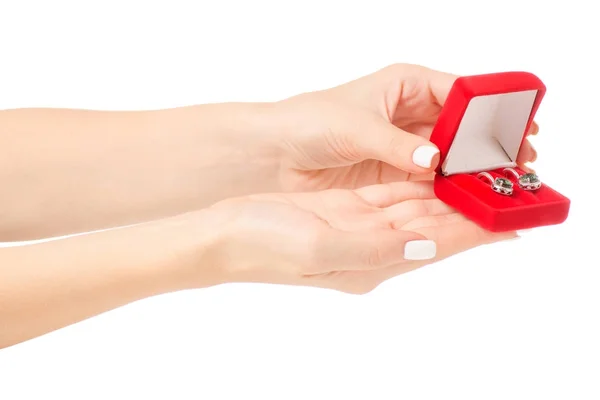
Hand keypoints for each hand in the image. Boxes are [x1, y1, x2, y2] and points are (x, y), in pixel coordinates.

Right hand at [204, 181, 515, 293]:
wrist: (225, 232)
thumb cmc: (263, 244)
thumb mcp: (319, 246)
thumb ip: (375, 248)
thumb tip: (426, 244)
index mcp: (372, 263)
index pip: (437, 244)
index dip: (475, 233)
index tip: (512, 223)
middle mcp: (374, 247)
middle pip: (434, 225)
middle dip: (470, 210)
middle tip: (506, 191)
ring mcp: (361, 226)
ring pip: (416, 207)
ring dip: (447, 194)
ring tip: (482, 180)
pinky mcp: (347, 208)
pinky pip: (391, 194)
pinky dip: (417, 183)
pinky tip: (437, 174)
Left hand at [272, 63, 538, 191]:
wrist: (278, 153)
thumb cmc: (309, 122)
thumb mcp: (356, 127)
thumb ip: (397, 145)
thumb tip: (435, 158)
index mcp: (407, 85)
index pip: (461, 92)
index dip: (490, 110)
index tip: (515, 128)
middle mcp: (412, 113)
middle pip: (463, 127)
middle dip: (489, 144)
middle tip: (517, 162)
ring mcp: (407, 145)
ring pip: (451, 156)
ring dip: (472, 170)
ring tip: (499, 183)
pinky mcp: (397, 173)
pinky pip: (432, 181)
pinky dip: (449, 189)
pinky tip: (467, 198)